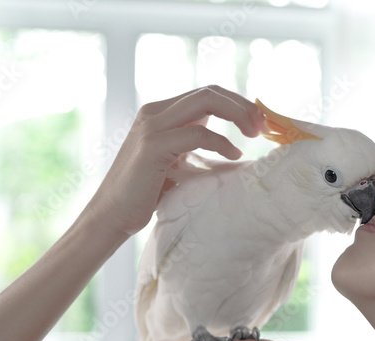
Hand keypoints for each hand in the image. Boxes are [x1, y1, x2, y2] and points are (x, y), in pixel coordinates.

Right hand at [82, 85, 266, 236]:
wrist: (111, 215)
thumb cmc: (145, 194)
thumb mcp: (173, 160)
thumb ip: (191, 142)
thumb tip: (228, 140)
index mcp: (159, 112)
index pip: (206, 93)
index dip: (236, 103)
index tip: (258, 122)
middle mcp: (154, 112)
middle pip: (209, 91)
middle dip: (242, 105)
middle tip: (263, 126)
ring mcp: (152, 127)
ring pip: (205, 102)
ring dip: (237, 115)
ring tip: (254, 135)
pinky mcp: (153, 147)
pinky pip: (198, 134)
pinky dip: (221, 142)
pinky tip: (234, 155)